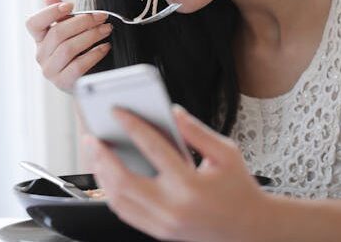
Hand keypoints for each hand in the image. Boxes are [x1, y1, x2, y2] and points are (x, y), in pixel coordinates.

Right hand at [25, 0, 111, 91]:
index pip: (33, 23)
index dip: (49, 12)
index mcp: (40, 39)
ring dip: (91, 35)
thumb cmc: (78, 52)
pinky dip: (94, 54)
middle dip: (83, 21)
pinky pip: (78, 65)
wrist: (86, 80)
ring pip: (68, 48)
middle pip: (57, 33)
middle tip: (101, 16)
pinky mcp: (62, 82)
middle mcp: (41, 55)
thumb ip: (61, 15)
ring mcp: (50, 70)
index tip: (70, 5)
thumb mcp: (71, 31)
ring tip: (106, 29)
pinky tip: (105, 47)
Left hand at [85, 105, 268, 241]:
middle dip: (102, 156)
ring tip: (95, 153)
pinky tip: (108, 174)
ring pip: (119, 199)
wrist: (249, 228)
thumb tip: (172, 111)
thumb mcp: (226, 153)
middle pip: (124, 180)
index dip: (132, 126)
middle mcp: (172, 207)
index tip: (117, 111)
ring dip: (102, 174)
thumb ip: (197, 131)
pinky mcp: (158, 231)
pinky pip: (125, 212)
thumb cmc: (238, 188)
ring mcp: (163, 223)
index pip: (153, 149)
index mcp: (190, 184)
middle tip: (91, 136)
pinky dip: (112, 192)